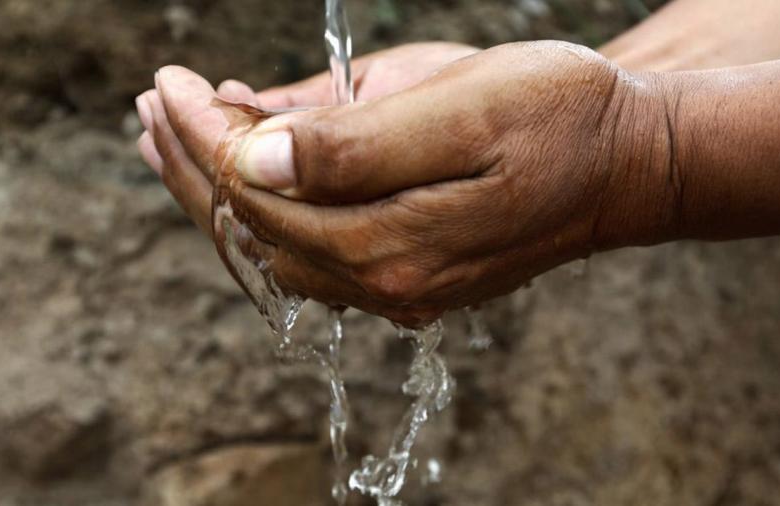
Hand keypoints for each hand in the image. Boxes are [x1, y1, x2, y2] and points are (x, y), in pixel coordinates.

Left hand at [140, 41, 673, 325]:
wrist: (629, 165)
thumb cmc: (559, 119)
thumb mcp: (463, 106)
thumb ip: (356, 143)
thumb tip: (254, 155)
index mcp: (392, 243)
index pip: (259, 192)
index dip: (205, 135)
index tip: (171, 85)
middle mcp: (386, 282)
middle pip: (254, 230)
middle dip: (193, 165)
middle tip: (150, 110)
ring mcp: (396, 287)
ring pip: (276, 246)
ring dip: (218, 192)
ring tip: (171, 141)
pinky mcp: (409, 276)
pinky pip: (311, 252)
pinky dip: (265, 209)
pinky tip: (246, 175)